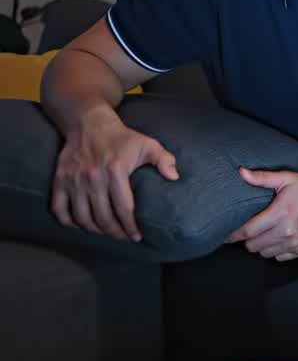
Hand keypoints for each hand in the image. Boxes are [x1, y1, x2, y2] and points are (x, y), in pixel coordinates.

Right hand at [51, 112, 178, 241]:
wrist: (88, 123)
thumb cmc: (122, 137)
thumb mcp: (147, 144)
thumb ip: (164, 159)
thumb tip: (174, 178)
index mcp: (116, 170)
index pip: (124, 208)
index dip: (131, 226)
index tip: (137, 236)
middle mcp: (93, 178)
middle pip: (103, 217)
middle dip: (115, 233)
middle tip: (124, 237)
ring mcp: (73, 180)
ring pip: (82, 217)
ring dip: (95, 230)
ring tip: (107, 232)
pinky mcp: (59, 180)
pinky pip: (59, 209)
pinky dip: (69, 222)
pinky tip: (81, 225)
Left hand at [225, 169, 297, 261]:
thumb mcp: (286, 179)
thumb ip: (262, 178)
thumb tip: (241, 172)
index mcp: (280, 214)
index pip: (248, 231)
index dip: (234, 235)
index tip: (227, 235)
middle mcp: (287, 232)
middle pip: (254, 246)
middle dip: (248, 240)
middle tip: (251, 231)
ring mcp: (295, 243)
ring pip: (265, 253)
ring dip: (262, 246)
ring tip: (264, 235)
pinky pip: (280, 257)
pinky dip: (276, 251)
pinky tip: (278, 240)